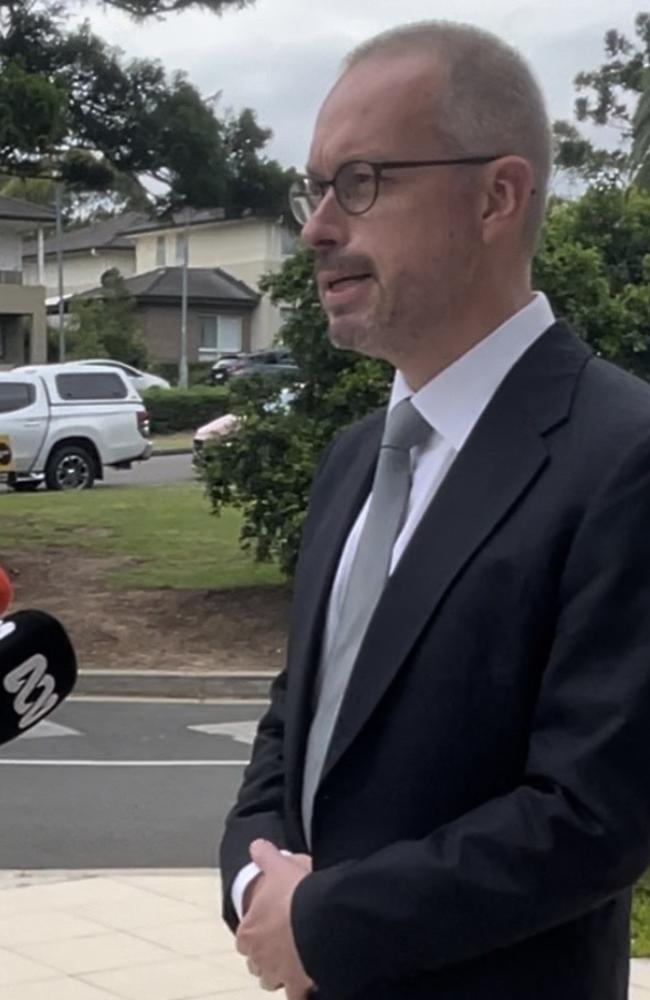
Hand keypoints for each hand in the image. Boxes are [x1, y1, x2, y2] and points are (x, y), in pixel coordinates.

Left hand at [237, 839, 313, 998]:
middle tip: (283, 942)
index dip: (255, 932)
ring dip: (280, 973)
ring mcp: (278, 974)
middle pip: (256, 962)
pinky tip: (309, 982)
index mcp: (249, 931)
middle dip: (266, 955)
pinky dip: (301, 991)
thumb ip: (265, 856)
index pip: (244, 938)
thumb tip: (257, 846)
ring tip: (296, 960)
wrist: (320, 919)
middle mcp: (259, 957)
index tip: (267, 926)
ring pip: (272, 980)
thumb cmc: (296, 895)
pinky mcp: (298, 986)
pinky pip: (296, 995)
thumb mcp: (279, 867)